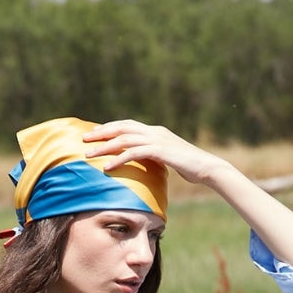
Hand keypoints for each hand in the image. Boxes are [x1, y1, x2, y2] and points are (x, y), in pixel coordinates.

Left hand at [83, 119, 222, 188]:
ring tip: (89, 155)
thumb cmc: (191, 167)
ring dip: (104, 147)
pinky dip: (118, 159)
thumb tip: (147, 163)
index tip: (96, 133)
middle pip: (121, 128)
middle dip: (101, 133)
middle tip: (84, 139)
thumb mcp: (170, 159)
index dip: (110, 127)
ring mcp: (157, 139)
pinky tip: (106, 167)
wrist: (207, 168)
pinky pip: (133, 153)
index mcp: (156, 131)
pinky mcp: (159, 151)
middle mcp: (155, 131)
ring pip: (124, 140)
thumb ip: (156, 157)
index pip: (128, 125)